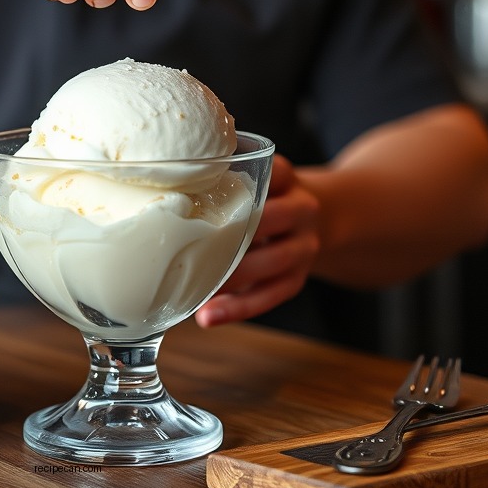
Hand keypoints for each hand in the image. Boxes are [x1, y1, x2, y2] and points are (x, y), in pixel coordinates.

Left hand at [195, 155, 320, 326]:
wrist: (320, 218)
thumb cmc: (268, 197)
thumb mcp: (259, 177)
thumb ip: (226, 178)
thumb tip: (166, 178)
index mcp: (285, 178)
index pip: (268, 171)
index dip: (235, 180)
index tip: (198, 190)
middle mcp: (301, 209)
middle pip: (269, 219)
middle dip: (231, 231)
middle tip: (188, 243)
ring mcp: (304, 246)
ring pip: (270, 262)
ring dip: (230, 278)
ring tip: (194, 290)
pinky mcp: (298, 278)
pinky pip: (270, 295)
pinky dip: (238, 308)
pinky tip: (209, 316)